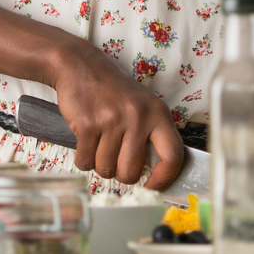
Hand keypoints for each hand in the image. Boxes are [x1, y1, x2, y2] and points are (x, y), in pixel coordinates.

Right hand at [48, 42, 185, 189]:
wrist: (81, 66)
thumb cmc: (113, 91)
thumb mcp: (143, 105)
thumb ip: (151, 135)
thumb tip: (154, 174)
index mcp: (158, 114)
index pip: (173, 155)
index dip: (164, 178)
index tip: (153, 186)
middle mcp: (138, 117)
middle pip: (131, 172)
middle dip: (120, 174)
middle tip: (116, 161)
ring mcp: (112, 121)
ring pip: (106, 169)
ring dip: (99, 164)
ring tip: (99, 144)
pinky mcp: (88, 125)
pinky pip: (85, 161)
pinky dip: (83, 159)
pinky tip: (86, 142)